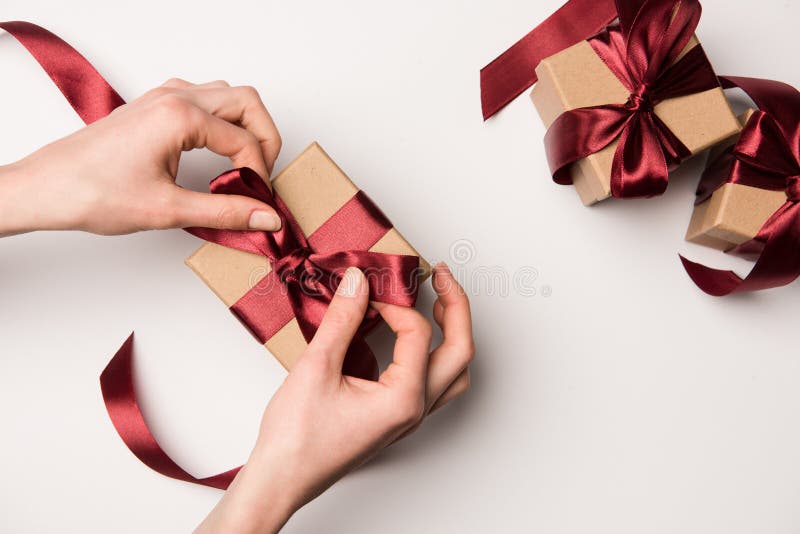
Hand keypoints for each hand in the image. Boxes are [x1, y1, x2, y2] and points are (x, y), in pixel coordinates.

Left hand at [0, 79, 282, 235]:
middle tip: (263, 177)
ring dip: (245, 126)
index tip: (259, 203)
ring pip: (227, 95)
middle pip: (247, 102)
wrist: (47, 188)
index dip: (259, 175)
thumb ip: (226, 212)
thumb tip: (266, 218)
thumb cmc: (94, 193)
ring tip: (245, 166)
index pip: (244, 140)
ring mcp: (163, 97)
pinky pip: (204, 100)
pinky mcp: (155, 106)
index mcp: (180, 116)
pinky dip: (222, 123)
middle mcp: (175, 97)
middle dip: (265, 139)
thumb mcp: (169, 210)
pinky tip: (217, 153)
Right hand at [197, 262, 473, 532]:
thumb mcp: (317, 367)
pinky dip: (433, 355)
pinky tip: (411, 341)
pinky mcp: (396, 419)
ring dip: (453, 335)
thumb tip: (358, 281)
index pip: (417, 333)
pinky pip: (433, 385)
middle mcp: (415, 410)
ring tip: (439, 305)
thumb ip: (342, 319)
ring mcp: (409, 418)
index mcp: (403, 399)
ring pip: (454, 372)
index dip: (394, 303)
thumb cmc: (297, 438)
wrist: (282, 479)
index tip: (368, 289)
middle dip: (455, 307)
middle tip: (439, 276)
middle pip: (459, 351)